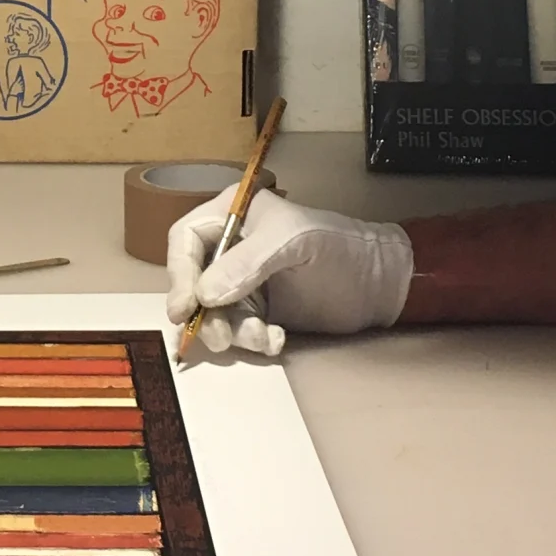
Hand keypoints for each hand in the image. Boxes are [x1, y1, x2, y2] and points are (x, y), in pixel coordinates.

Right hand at [166, 186, 413, 356]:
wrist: (377, 283)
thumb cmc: (336, 245)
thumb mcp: (292, 242)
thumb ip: (247, 263)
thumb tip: (204, 295)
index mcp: (232, 215)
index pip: (186, 239)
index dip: (179, 273)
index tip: (184, 308)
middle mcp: (231, 246)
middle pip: (193, 281)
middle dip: (204, 313)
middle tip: (222, 337)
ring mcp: (243, 280)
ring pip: (214, 312)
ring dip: (232, 331)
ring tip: (263, 336)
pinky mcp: (258, 310)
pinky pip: (237, 330)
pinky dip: (251, 340)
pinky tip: (276, 339)